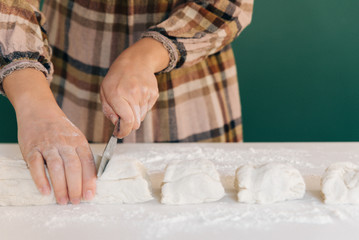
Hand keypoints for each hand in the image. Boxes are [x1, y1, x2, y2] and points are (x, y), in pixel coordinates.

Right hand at [3, 69, 96, 204]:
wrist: (39, 111)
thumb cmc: (60, 129)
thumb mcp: (76, 138)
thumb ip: (82, 156)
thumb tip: (90, 180)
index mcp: (79, 141)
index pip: (87, 163)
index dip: (89, 180)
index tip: (89, 195)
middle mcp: (65, 143)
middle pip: (73, 167)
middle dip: (75, 187)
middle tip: (75, 201)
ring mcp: (48, 145)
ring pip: (56, 168)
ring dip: (60, 187)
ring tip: (62, 201)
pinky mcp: (32, 147)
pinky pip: (36, 165)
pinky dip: (40, 179)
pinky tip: (45, 191)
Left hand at [100, 38, 168, 137]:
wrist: (136, 61)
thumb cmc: (117, 78)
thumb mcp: (105, 92)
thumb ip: (109, 111)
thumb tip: (117, 127)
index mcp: (117, 94)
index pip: (126, 121)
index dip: (123, 131)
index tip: (120, 134)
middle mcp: (133, 94)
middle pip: (135, 123)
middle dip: (128, 124)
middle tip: (123, 118)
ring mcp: (145, 93)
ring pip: (141, 117)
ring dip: (135, 114)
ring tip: (130, 100)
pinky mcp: (154, 94)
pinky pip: (147, 109)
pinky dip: (142, 107)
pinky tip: (138, 96)